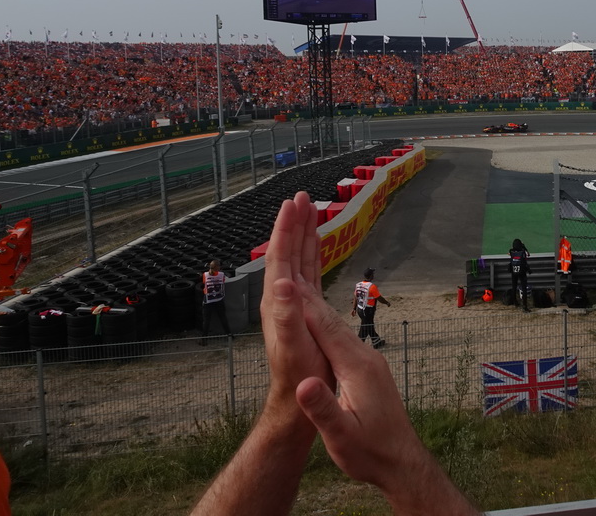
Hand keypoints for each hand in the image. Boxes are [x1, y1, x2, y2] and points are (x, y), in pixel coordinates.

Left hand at [260, 191, 331, 428]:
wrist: (299, 397)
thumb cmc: (299, 375)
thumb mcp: (293, 347)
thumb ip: (288, 316)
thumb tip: (283, 282)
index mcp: (278, 301)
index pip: (280, 256)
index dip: (286, 229)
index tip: (294, 204)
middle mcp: (282, 298)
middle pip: (287, 252)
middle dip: (294, 224)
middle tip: (303, 197)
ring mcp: (294, 302)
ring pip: (298, 259)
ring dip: (303, 235)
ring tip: (310, 211)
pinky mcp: (306, 309)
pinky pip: (309, 273)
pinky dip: (312, 254)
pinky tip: (317, 245)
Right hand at [293, 278, 479, 514]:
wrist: (401, 462)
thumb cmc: (371, 453)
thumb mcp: (341, 437)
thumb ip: (323, 409)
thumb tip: (302, 384)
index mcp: (357, 368)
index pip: (325, 330)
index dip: (302, 306)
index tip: (283, 283)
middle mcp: (365, 357)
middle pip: (331, 322)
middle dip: (308, 298)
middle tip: (287, 269)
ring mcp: (369, 361)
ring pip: (338, 329)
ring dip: (316, 309)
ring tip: (296, 287)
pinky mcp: (368, 368)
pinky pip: (343, 339)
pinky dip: (325, 326)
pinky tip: (317, 323)